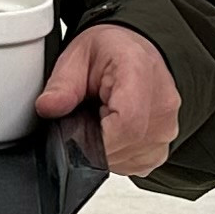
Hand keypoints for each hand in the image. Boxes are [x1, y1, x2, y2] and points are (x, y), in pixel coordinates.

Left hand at [36, 21, 181, 178]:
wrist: (135, 49)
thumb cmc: (110, 51)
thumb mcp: (77, 56)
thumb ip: (61, 84)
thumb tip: (47, 108)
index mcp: (139, 73)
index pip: (128, 123)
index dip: (97, 138)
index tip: (78, 129)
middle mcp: (162, 103)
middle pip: (126, 145)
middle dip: (95, 142)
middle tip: (86, 117)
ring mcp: (167, 127)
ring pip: (130, 160)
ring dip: (108, 149)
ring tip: (101, 119)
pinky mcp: (163, 146)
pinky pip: (137, 164)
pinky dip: (119, 154)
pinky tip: (113, 131)